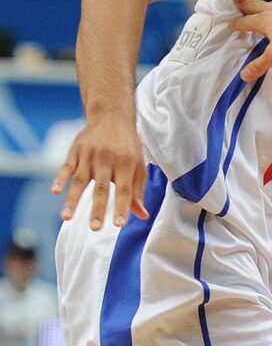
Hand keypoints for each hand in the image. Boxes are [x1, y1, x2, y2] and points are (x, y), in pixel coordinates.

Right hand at [52, 113, 147, 229]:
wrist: (112, 117)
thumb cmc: (128, 147)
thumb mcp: (138, 166)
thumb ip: (137, 191)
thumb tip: (142, 216)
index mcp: (126, 163)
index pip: (124, 189)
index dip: (121, 207)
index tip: (118, 224)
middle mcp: (107, 159)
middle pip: (101, 188)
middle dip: (97, 209)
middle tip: (95, 228)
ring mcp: (89, 154)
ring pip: (80, 180)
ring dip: (73, 200)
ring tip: (67, 218)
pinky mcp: (75, 150)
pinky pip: (66, 166)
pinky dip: (60, 178)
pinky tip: (56, 192)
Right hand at [231, 0, 271, 81]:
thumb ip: (260, 64)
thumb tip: (244, 75)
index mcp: (264, 21)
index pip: (245, 22)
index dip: (237, 24)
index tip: (230, 24)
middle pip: (254, 5)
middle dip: (244, 4)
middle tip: (236, 0)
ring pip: (270, 3)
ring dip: (263, 3)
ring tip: (260, 4)